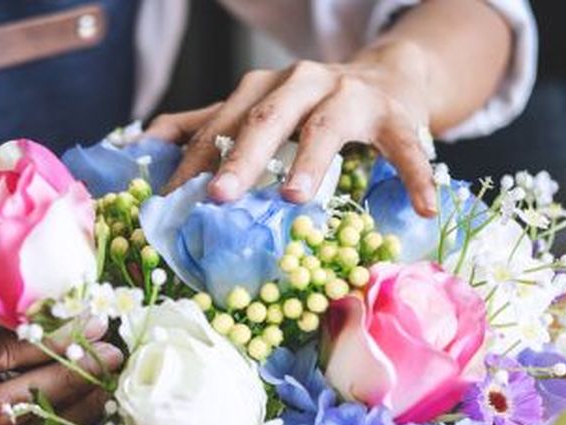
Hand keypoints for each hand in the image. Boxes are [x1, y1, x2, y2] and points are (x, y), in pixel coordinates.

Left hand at [148, 41, 437, 215]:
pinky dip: (414, 176)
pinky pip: (405, 147)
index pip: (221, 124)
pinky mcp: (397, 116)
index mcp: (263, 87)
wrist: (390, 77)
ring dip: (310, 160)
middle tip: (219, 196)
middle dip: (240, 156)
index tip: (170, 200)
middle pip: (266, 118)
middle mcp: (303, 83)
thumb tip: (142, 142)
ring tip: (294, 196)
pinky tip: (423, 208)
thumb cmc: (312, 106)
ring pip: (326, 125)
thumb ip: (205, 124)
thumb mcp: (258, 109)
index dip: (194, 160)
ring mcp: (352, 96)